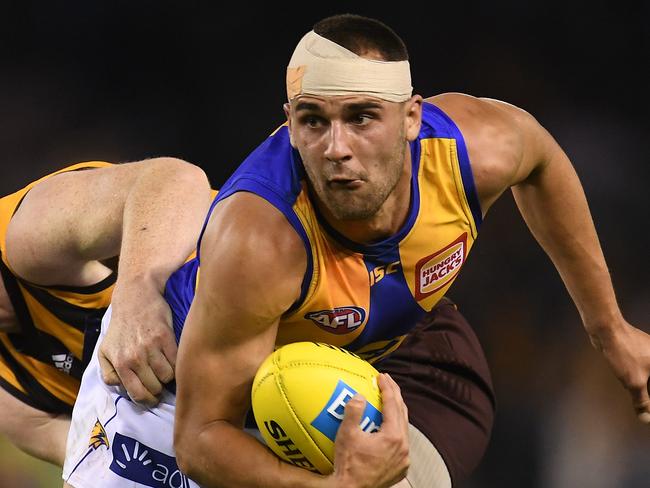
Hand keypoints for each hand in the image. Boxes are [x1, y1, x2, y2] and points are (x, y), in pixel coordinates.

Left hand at [98, 279, 176, 405]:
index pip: (138, 394)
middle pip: (155, 387)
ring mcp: (151, 348)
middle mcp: (135, 358)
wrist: (135, 296)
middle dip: (158, 389)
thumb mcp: (105, 349)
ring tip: (166, 369)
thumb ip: (108, 372)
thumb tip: (120, 386)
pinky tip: (173, 359)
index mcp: (120, 363)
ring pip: (168, 376)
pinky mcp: (166, 337)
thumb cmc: (121, 325)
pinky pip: (176, 361)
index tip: (152, 397)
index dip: (147, 399)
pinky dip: (176, 364)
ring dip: (169, 376)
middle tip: (160, 382)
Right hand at [327, 373, 409, 487]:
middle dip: (394, 395)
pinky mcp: (400, 468)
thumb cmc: (348, 465)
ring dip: (396, 412)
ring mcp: (403, 459)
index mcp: (393, 437)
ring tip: (387, 400)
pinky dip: (394, 429)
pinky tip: (385, 425)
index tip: (381, 376)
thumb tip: (359, 396)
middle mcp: (403, 447)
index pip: (393, 404)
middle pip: (402, 413)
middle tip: (386, 382)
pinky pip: (401, 442)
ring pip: (403, 428)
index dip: (387, 387)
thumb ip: (353, 412)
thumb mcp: (347, 435)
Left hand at [591, 321, 649, 422]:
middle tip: (645, 412)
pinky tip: (637, 388)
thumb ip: (642, 402)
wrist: (607, 330)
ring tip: (643, 403)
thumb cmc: (623, 353)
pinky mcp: (642, 352)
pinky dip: (646, 381)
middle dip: (649, 397)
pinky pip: (648, 371)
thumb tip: (646, 419)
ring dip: (647, 390)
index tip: (649, 415)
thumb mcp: (634, 383)